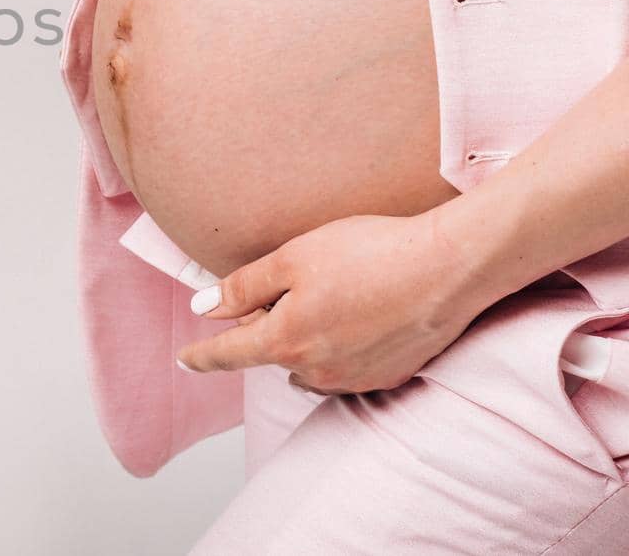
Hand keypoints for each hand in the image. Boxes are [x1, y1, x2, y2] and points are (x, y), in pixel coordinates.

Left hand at [175, 212, 484, 394]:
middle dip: (268, 323)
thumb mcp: (292, 259)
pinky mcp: (387, 377)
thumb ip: (243, 288)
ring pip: (306, 363)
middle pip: (271, 351)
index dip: (202, 355)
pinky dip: (337, 346)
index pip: (228, 354)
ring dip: (303, 338)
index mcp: (285, 341)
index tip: (184, 359)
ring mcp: (353, 379)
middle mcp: (316, 371)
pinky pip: (342, 367)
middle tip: (293, 282)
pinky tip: (359, 314)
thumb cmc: (370, 254)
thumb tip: (204, 309)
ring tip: (331, 296)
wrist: (449, 268)